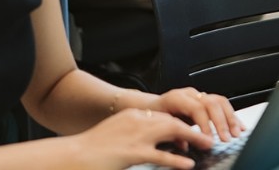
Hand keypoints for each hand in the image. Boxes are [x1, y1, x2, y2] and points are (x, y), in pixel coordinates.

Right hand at [71, 107, 212, 168]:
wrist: (71, 155)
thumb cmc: (89, 149)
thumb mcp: (114, 134)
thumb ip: (132, 134)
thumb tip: (148, 143)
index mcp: (132, 115)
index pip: (163, 116)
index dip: (179, 124)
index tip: (189, 132)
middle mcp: (137, 121)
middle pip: (172, 121)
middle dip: (192, 128)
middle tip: (207, 136)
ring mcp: (136, 136)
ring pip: (172, 132)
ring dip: (193, 138)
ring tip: (206, 144)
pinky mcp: (132, 153)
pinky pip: (161, 155)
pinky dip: (177, 159)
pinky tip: (187, 164)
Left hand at [146, 87, 243, 141]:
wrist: (149, 107)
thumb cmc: (152, 117)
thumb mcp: (159, 126)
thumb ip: (173, 135)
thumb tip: (187, 145)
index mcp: (177, 98)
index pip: (197, 108)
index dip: (205, 124)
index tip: (210, 139)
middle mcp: (190, 93)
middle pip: (212, 103)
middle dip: (221, 122)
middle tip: (226, 138)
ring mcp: (198, 94)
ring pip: (220, 101)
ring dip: (230, 118)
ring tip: (236, 133)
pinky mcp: (205, 98)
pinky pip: (222, 103)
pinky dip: (231, 115)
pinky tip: (238, 125)